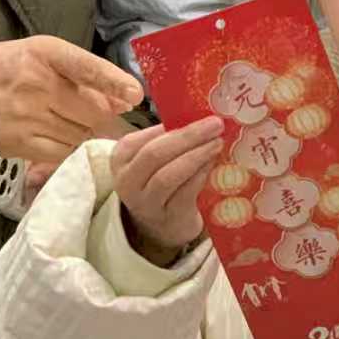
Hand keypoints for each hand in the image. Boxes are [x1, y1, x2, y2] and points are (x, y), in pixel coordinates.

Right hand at [0, 35, 142, 162]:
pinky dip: (74, 152)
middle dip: (110, 120)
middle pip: (91, 110)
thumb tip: (123, 98)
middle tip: (122, 126)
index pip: (86, 66)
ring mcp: (27, 116)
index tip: (136, 95)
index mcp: (44, 52)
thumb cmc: (4, 66)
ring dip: (93, 138)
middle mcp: (37, 83)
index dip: (114, 82)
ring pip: (80, 135)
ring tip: (92, 134)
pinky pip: (62, 154)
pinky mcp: (18, 144)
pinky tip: (73, 145)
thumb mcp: (41, 54)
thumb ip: (81, 72)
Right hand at [110, 117, 224, 264]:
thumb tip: (199, 114)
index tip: (201, 114)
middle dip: (188, 136)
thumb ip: (168, 136)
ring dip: (197, 155)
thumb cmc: (158, 179)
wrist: (160, 224)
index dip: (175, 124)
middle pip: (155, 154)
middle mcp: (127, 181)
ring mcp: (145, 203)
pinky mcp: (168, 218)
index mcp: (121, 157)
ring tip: (217, 142)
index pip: (146, 138)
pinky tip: (212, 162)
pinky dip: (200, 174)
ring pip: (168, 175)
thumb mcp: (153, 156)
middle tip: (215, 124)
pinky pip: (185, 192)